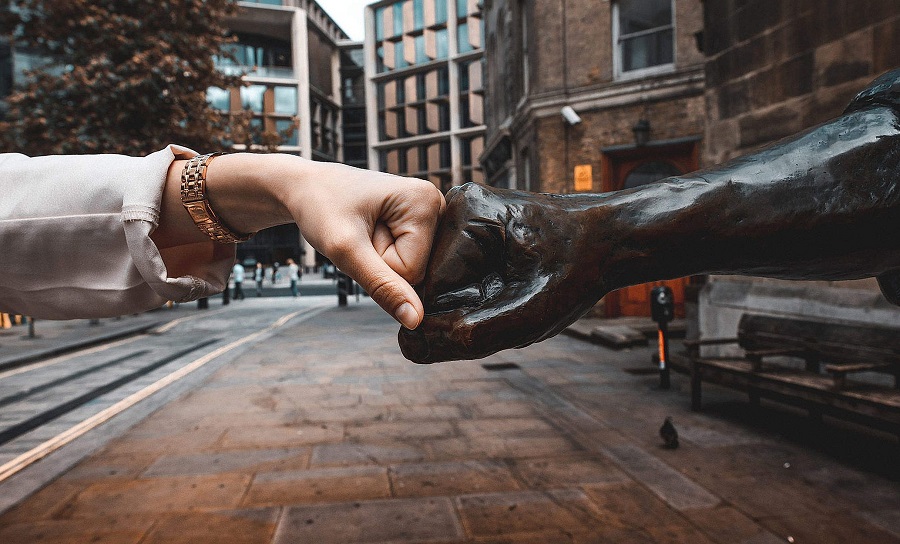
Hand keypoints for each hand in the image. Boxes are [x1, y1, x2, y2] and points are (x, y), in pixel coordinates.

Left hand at [280, 161, 444, 328]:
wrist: (308, 188)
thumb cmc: (321, 206)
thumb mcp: (346, 250)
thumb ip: (382, 286)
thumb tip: (416, 320)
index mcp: (427, 201)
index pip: (414, 271)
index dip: (379, 262)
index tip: (360, 235)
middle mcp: (438, 205)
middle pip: (419, 271)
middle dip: (383, 262)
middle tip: (361, 234)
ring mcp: (431, 216)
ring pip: (413, 270)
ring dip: (382, 259)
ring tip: (366, 231)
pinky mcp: (422, 225)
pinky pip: (409, 262)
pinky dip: (384, 256)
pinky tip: (374, 233)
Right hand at [398, 183, 613, 362]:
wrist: (610, 240)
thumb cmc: (577, 270)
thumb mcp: (527, 315)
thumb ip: (467, 336)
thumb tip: (410, 349)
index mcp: (466, 213)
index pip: (429, 290)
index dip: (461, 320)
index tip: (502, 319)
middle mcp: (455, 206)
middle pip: (432, 286)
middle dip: (466, 311)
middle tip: (511, 309)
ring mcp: (461, 215)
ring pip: (441, 284)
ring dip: (471, 304)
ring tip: (512, 299)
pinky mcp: (469, 228)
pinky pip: (455, 274)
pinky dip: (477, 293)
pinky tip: (506, 290)